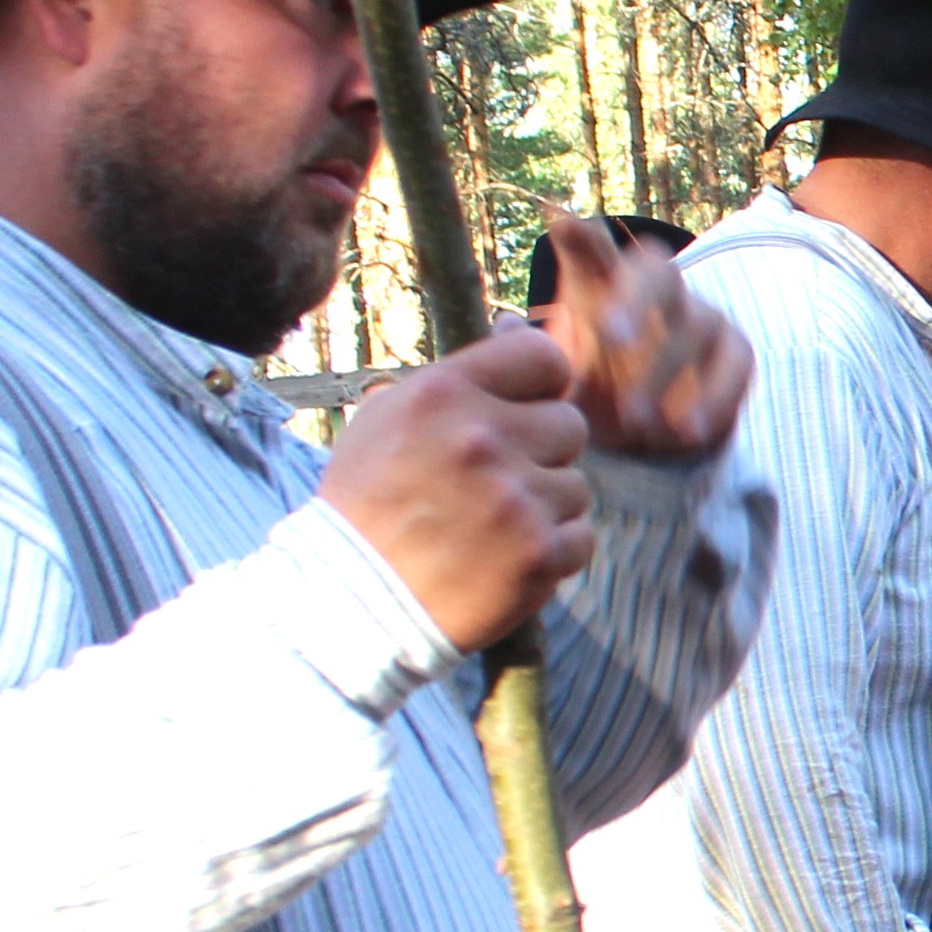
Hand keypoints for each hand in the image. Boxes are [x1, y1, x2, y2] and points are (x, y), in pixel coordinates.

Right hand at [325, 330, 593, 649]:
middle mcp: (483, 439)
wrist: (349, 606)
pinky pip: (582, 537)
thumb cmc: (367, 507)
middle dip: (541, 451)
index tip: (526, 409)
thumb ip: (454, 377)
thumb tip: (514, 325)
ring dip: (545, 506)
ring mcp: (516, 499)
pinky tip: (505, 559)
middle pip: (569, 423)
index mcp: (443, 395)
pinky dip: (553, 551)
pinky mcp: (540, 555)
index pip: (541, 356)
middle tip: (495, 482)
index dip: (541, 384)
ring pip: (576, 485)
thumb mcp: (385, 422)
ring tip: (490, 527)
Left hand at [530, 208, 752, 458]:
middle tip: (609, 338)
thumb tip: (504, 324)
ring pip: (695, 327)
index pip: (594, 249)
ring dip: (664, 373)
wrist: (642, 436)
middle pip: (656, 274)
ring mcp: (704, 317)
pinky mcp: (737, 353)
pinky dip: (712, 398)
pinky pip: (734, 366)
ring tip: (634, 421)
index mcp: (607, 284)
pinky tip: (686, 431)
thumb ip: (528, 349)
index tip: (561, 226)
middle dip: (635, 301)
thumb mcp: (554, 374)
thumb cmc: (590, 390)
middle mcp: (661, 288)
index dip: (581, 238)